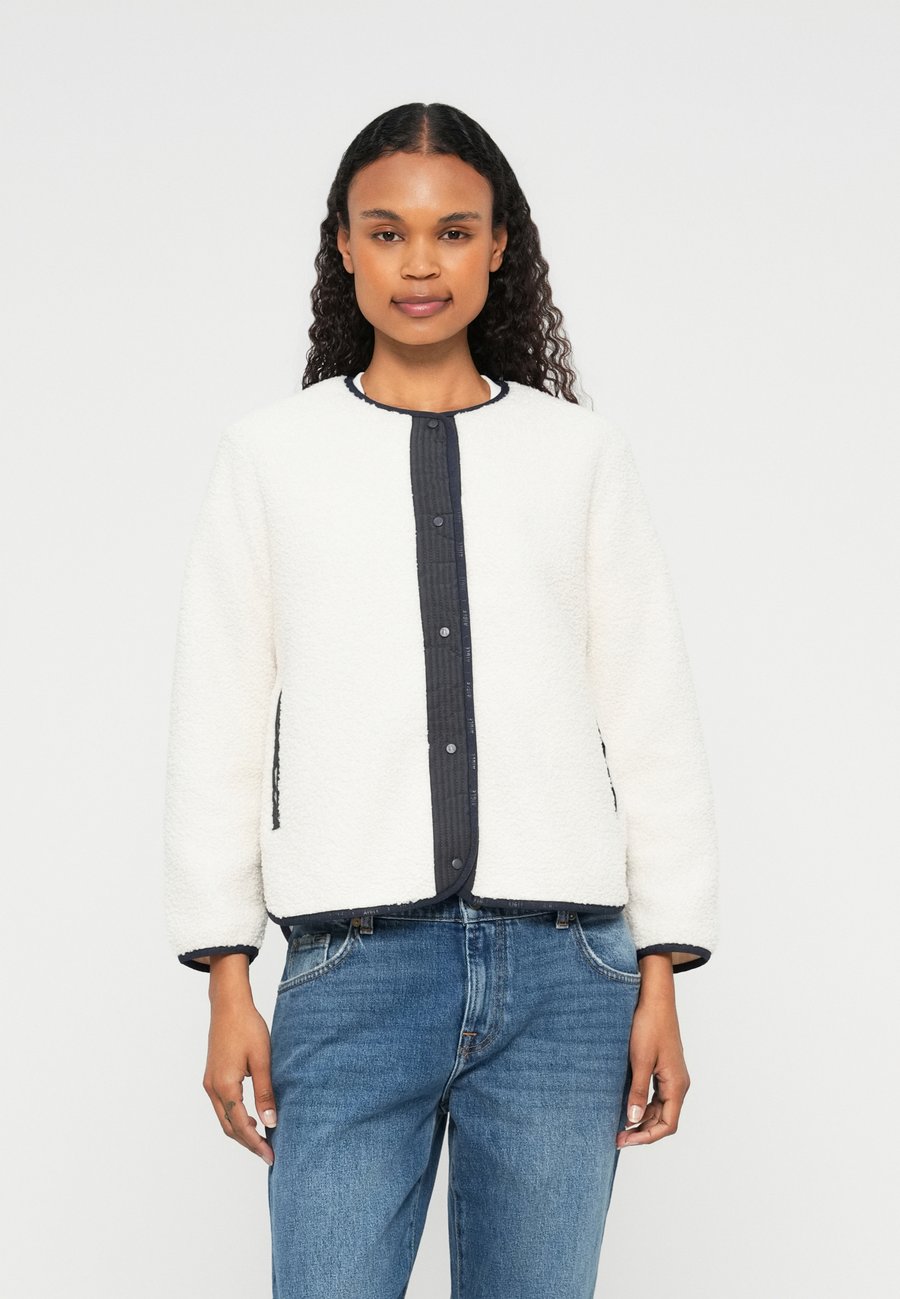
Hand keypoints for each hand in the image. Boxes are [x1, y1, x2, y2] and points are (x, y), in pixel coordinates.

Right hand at [202, 954, 276, 1165]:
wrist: (228, 1005)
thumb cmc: (247, 1027)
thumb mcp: (262, 1060)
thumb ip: (265, 1093)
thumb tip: (270, 1123)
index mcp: (225, 1086)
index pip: (240, 1125)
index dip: (256, 1143)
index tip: (271, 1155)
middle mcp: (212, 1088)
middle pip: (228, 1127)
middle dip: (248, 1142)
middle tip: (268, 1153)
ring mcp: (209, 1083)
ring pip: (223, 1118)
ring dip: (240, 1131)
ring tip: (262, 1139)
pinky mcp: (211, 1077)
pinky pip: (221, 1106)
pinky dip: (235, 1117)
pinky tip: (250, 1116)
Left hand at [617, 955, 690, 1147]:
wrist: (655, 997)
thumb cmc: (649, 1025)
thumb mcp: (640, 1060)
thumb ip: (638, 1092)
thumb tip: (633, 1121)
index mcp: (677, 1084)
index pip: (667, 1125)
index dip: (647, 1137)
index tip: (624, 1140)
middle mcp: (678, 1083)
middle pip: (664, 1119)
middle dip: (642, 1131)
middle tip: (616, 1137)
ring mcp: (671, 1075)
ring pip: (660, 1108)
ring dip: (642, 1119)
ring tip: (618, 1125)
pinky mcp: (663, 1067)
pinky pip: (656, 1095)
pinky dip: (643, 1105)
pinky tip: (626, 1105)